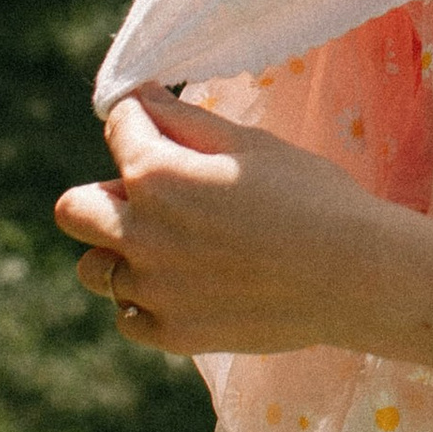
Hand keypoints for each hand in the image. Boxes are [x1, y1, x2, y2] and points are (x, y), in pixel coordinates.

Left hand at [58, 88, 432, 370]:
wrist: (358, 276)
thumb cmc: (312, 196)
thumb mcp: (250, 144)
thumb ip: (185, 120)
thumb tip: (140, 96)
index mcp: (156, 176)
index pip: (117, 129)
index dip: (142, 120)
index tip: (161, 126)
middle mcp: (140, 234)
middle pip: (74, 209)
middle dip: (107, 193)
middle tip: (156, 195)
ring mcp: (152, 291)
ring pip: (94, 267)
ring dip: (121, 252)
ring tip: (173, 247)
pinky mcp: (171, 335)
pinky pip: (128, 317)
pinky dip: (147, 301)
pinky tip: (189, 286)